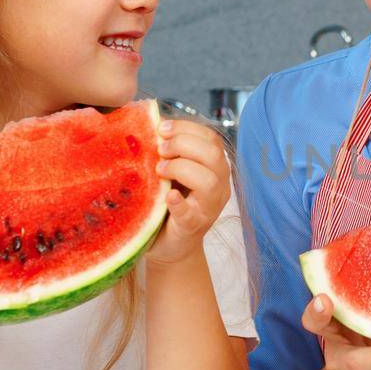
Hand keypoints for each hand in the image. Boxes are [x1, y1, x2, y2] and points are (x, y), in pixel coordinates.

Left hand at [146, 119, 232, 267]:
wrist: (169, 245)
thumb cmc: (168, 203)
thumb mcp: (172, 173)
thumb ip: (169, 152)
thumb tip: (151, 125)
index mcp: (215, 168)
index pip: (211, 139)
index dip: (188, 128)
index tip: (161, 128)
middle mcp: (219, 186)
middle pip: (214, 155)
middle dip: (184, 145)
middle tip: (160, 149)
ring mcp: (209, 208)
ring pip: (209, 181)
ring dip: (182, 168)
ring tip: (159, 170)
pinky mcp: (193, 227)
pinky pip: (191, 214)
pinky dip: (179, 203)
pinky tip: (168, 195)